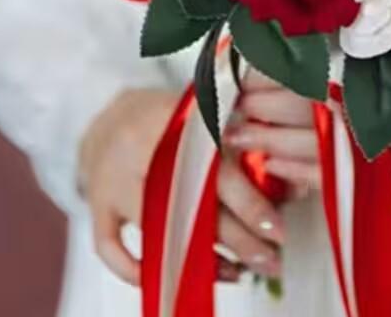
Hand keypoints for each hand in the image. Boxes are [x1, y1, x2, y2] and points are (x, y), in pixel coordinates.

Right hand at [80, 74, 320, 286]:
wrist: (106, 112)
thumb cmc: (169, 116)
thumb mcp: (204, 112)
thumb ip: (244, 142)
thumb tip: (293, 185)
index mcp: (175, 121)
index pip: (216, 169)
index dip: (249, 203)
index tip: (276, 229)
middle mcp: (143, 149)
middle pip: (193, 206)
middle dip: (238, 240)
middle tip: (271, 261)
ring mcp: (114, 180)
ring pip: (162, 230)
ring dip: (203, 259)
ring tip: (239, 273)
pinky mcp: (97, 205)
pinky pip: (111, 248)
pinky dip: (140, 270)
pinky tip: (178, 277)